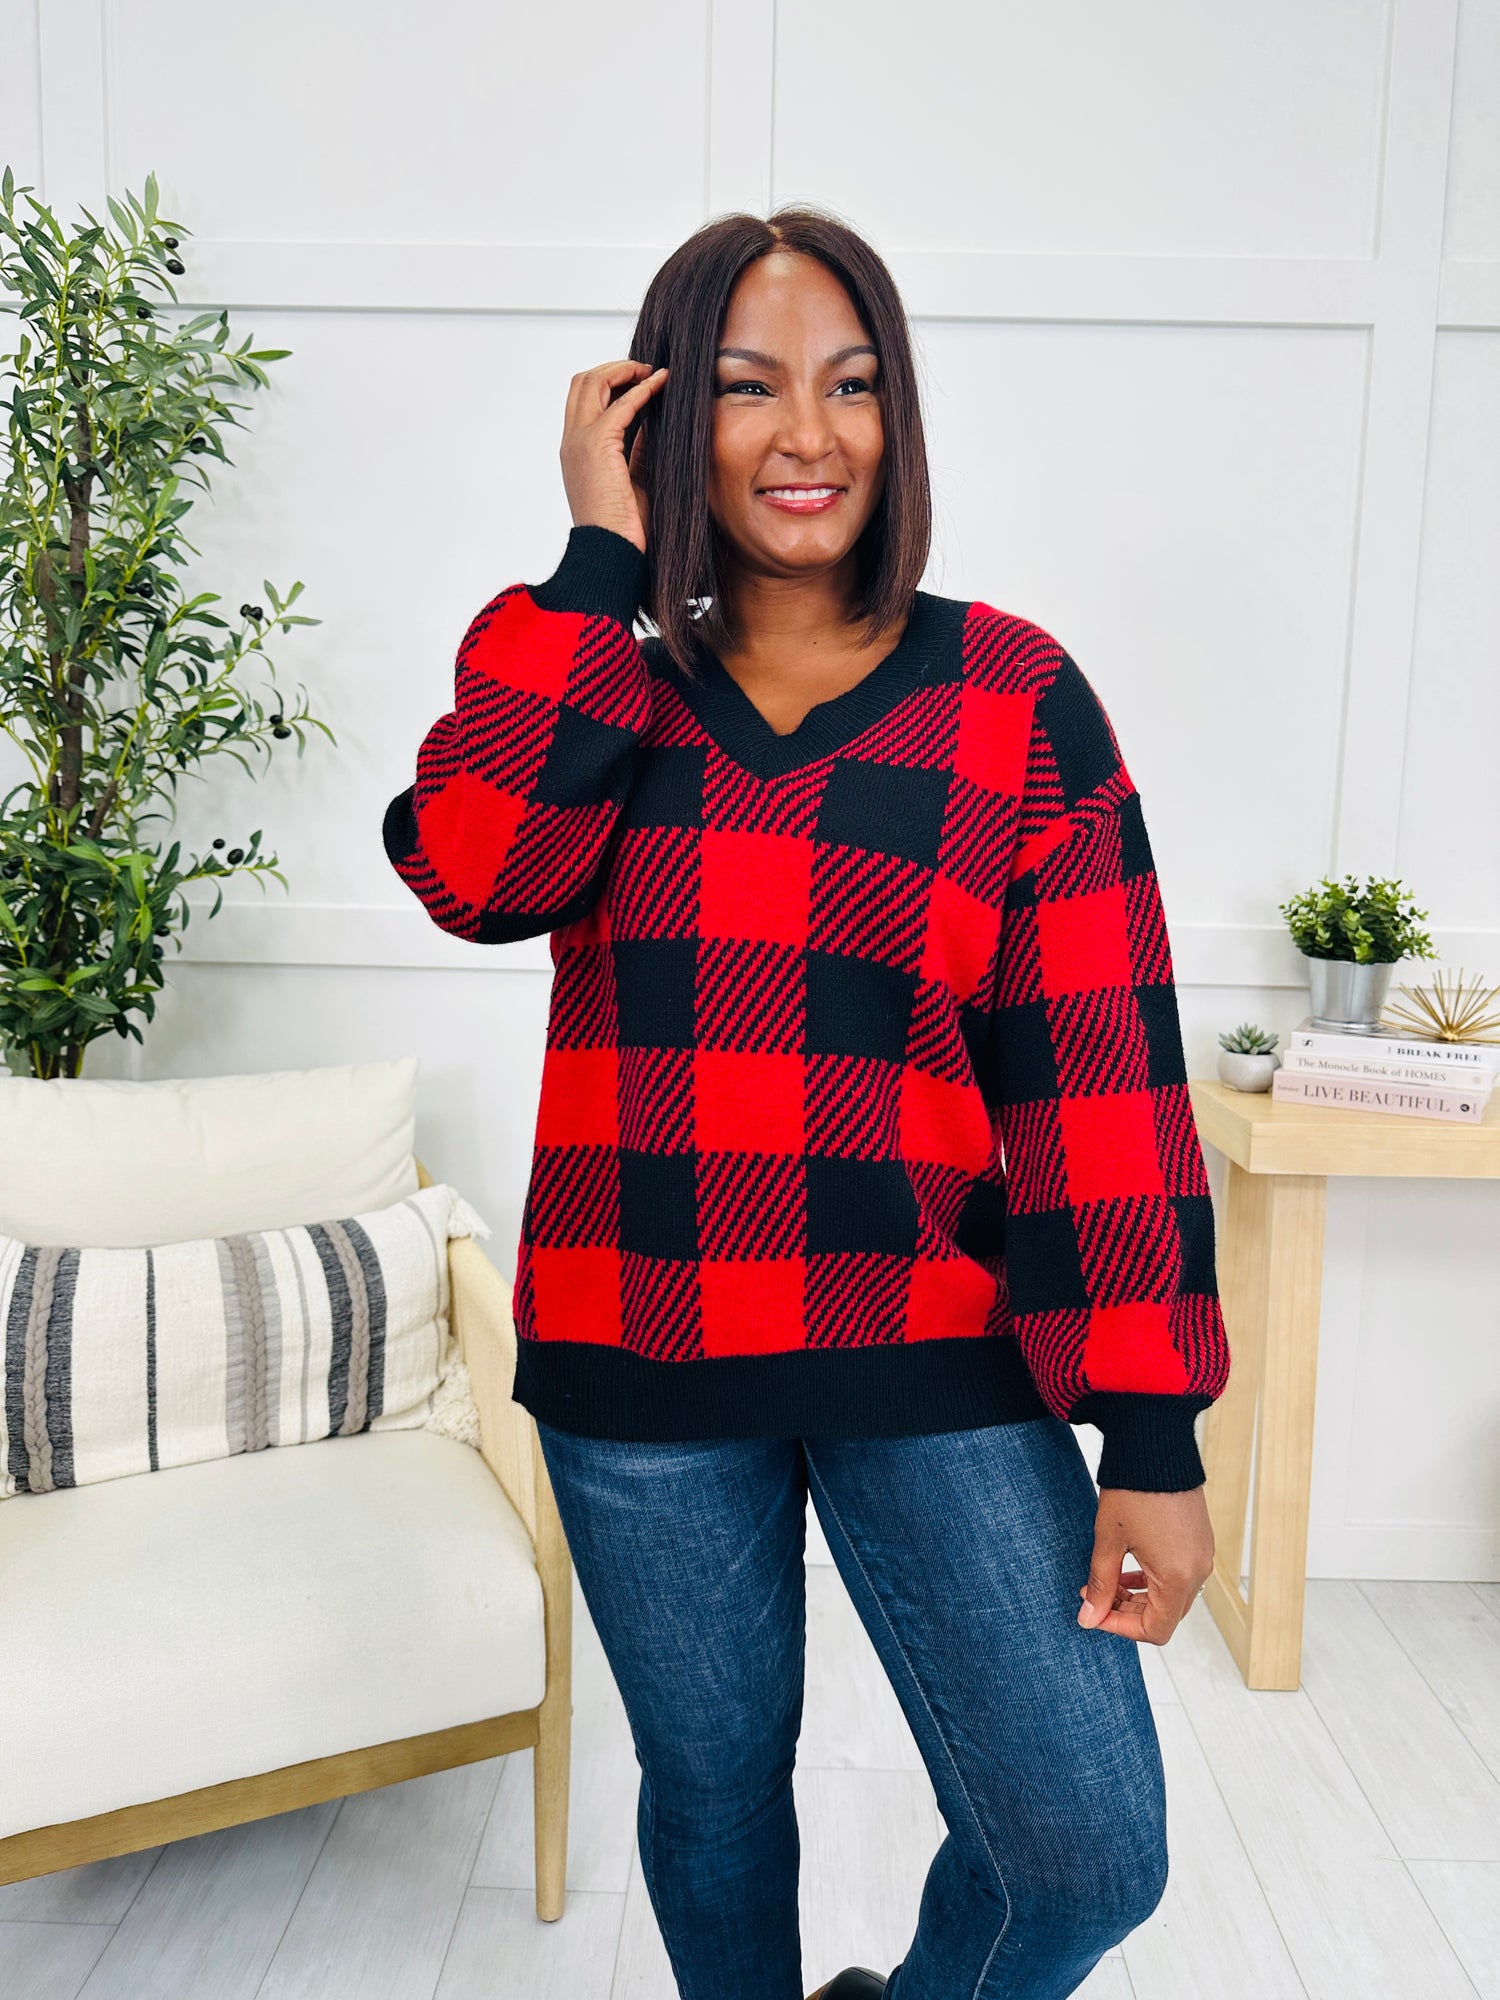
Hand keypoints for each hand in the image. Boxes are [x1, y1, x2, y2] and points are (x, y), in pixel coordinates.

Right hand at [560, 358, 668, 553]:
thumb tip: (653, 421)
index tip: (638, 382)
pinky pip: (621, 403)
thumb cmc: (623, 527)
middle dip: (614, 368)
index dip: (609, 383)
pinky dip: (643, 388)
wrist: (611, 552)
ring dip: (625, 370)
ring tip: (651, 371)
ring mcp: (580, 441)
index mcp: (575, 450)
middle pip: (582, 381)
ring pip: (594, 381)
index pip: (583, 400)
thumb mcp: (632, 477)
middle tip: (644, 370)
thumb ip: (637, 447)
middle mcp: (572, 440)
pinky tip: (661, 382)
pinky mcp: (597, 445)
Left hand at [1076, 1486, 1213, 1644]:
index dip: (1120, 1627)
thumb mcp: (1108, 1541)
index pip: (1155, 1630)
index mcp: (1178, 1577)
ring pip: (1172, 1596)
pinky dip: (1154, 1579)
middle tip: (1095, 1595)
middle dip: (1127, 1611)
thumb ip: (1100, 1584)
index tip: (1094, 1613)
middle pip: (1165, 1615)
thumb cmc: (1132, 1491)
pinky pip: (1180, 1575)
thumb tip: (1089, 1618)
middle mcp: (1198, 1571)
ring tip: (1108, 1579)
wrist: (1155, 1447)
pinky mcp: (1201, 1541)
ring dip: (1139, 1596)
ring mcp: (1203, 1555)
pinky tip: (1127, 1565)